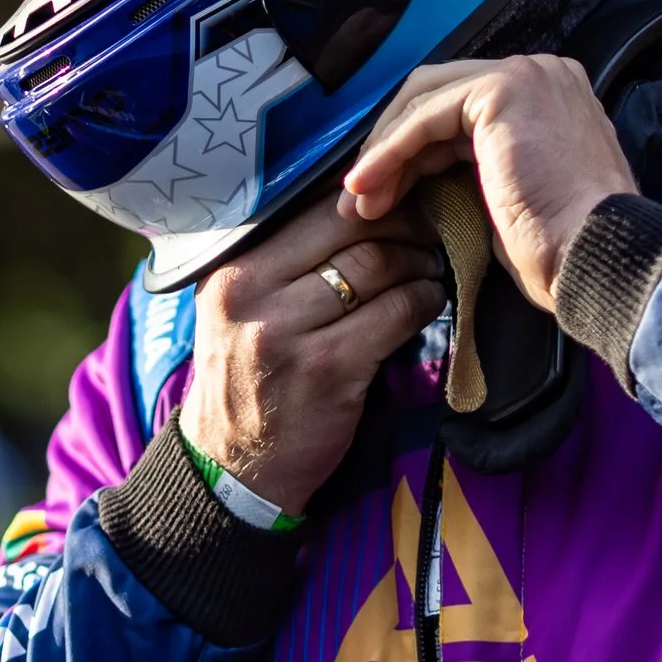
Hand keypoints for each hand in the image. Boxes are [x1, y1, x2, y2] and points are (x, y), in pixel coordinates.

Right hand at [180, 193, 445, 513]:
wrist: (233, 462)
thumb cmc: (247, 373)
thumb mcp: (240, 306)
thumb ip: (282, 257)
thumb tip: (358, 201)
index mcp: (230, 267)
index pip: (312, 205)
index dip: (368, 198)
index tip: (398, 200)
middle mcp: (249, 292)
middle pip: (349, 227)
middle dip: (403, 222)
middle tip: (430, 228)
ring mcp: (287, 332)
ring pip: (377, 266)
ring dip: (419, 262)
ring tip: (431, 266)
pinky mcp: (328, 370)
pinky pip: (394, 314)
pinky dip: (423, 301)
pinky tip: (429, 302)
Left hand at [339, 55, 635, 311]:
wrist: (598, 260)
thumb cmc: (564, 250)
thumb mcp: (509, 197)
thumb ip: (475, 169)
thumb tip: (414, 177)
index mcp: (548, 98)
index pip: (460, 108)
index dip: (413, 150)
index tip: (381, 196)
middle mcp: (541, 74)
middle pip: (438, 93)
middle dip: (391, 146)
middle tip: (360, 197)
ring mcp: (525, 76)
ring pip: (425, 100)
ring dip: (383, 152)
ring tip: (358, 202)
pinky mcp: (503, 90)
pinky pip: (426, 118)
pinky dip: (390, 152)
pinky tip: (367, 186)